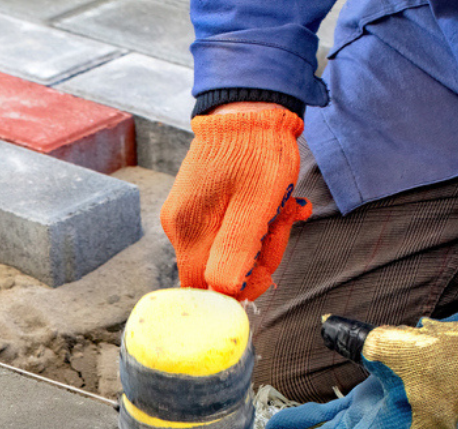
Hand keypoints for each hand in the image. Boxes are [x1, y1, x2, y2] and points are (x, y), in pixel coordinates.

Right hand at [159, 103, 312, 301]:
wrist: (250, 107)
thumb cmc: (257, 152)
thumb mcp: (257, 207)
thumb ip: (237, 254)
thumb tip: (225, 294)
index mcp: (188, 229)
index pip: (207, 288)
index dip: (240, 284)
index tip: (264, 261)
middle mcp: (179, 226)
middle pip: (218, 270)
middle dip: (257, 254)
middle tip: (278, 222)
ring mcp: (187, 215)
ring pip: (227, 250)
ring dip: (262, 235)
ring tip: (278, 206)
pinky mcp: (198, 206)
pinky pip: (227, 231)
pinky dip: (254, 222)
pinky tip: (270, 202)